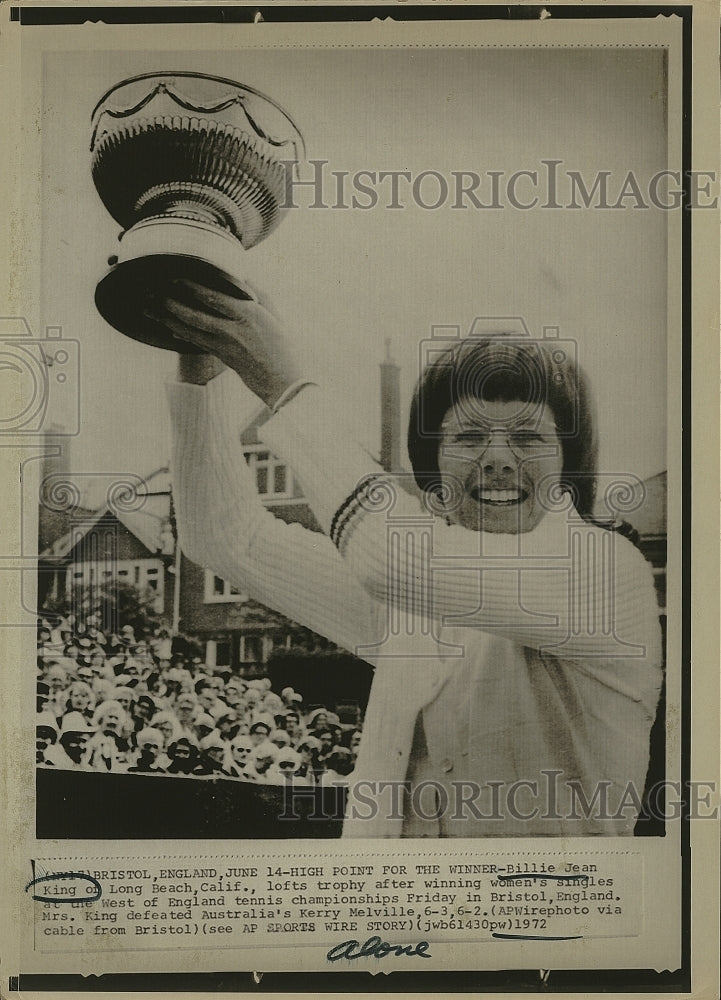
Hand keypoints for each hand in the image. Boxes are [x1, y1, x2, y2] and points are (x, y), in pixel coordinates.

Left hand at [146, 279, 302, 408]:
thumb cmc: (284, 346)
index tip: (173, 276)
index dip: (190, 286)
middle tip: (151, 293)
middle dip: (170, 303)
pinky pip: (196, 343)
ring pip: (189, 331)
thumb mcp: (275, 315)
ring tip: (150, 309)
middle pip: (193, 315)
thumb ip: (258, 294)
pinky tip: (169, 327)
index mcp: (248, 314)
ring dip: (168, 319)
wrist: (283, 382)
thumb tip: (242, 278)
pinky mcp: (220, 358)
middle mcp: (232, 330)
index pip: (213, 297)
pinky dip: (181, 334)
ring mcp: (224, 346)